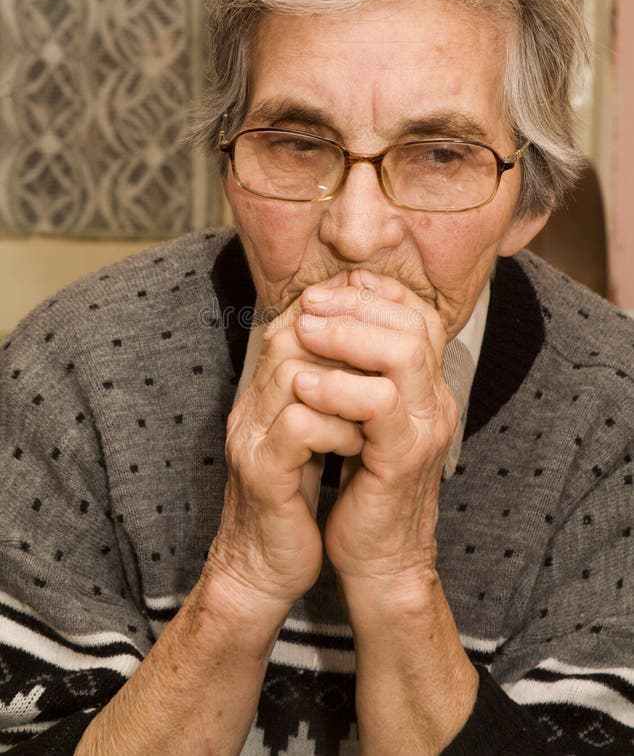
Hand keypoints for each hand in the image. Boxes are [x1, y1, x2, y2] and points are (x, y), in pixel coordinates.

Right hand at [206, 271, 364, 615]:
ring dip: (350, 386)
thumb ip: (330, 392)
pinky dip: (339, 429)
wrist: (266, 566)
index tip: (384, 328)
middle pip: (292, 336)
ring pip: (296, 374)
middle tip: (390, 368)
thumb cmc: (297, 498)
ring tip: (377, 411)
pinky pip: (299, 426)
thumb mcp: (315, 435)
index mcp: (264, 392)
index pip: (294, 322)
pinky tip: (360, 445)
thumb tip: (372, 349)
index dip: (341, 314)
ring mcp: (250, 436)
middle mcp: (250, 405)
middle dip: (351, 345)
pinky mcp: (260, 472)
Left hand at [294, 269, 458, 588]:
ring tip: (303, 331)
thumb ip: (360, 376)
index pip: (419, 316)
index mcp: (427, 387)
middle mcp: (436, 400)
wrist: (380, 557)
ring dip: (348, 334)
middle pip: (413, 323)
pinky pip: (379, 404)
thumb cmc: (364, 486)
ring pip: (403, 352)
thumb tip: (329, 321)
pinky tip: (304, 384)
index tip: (331, 286)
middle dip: (357, 302)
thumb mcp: (363, 421)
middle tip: (310, 302)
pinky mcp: (405, 457)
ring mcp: (426, 427)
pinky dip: (339, 386)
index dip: (377, 292)